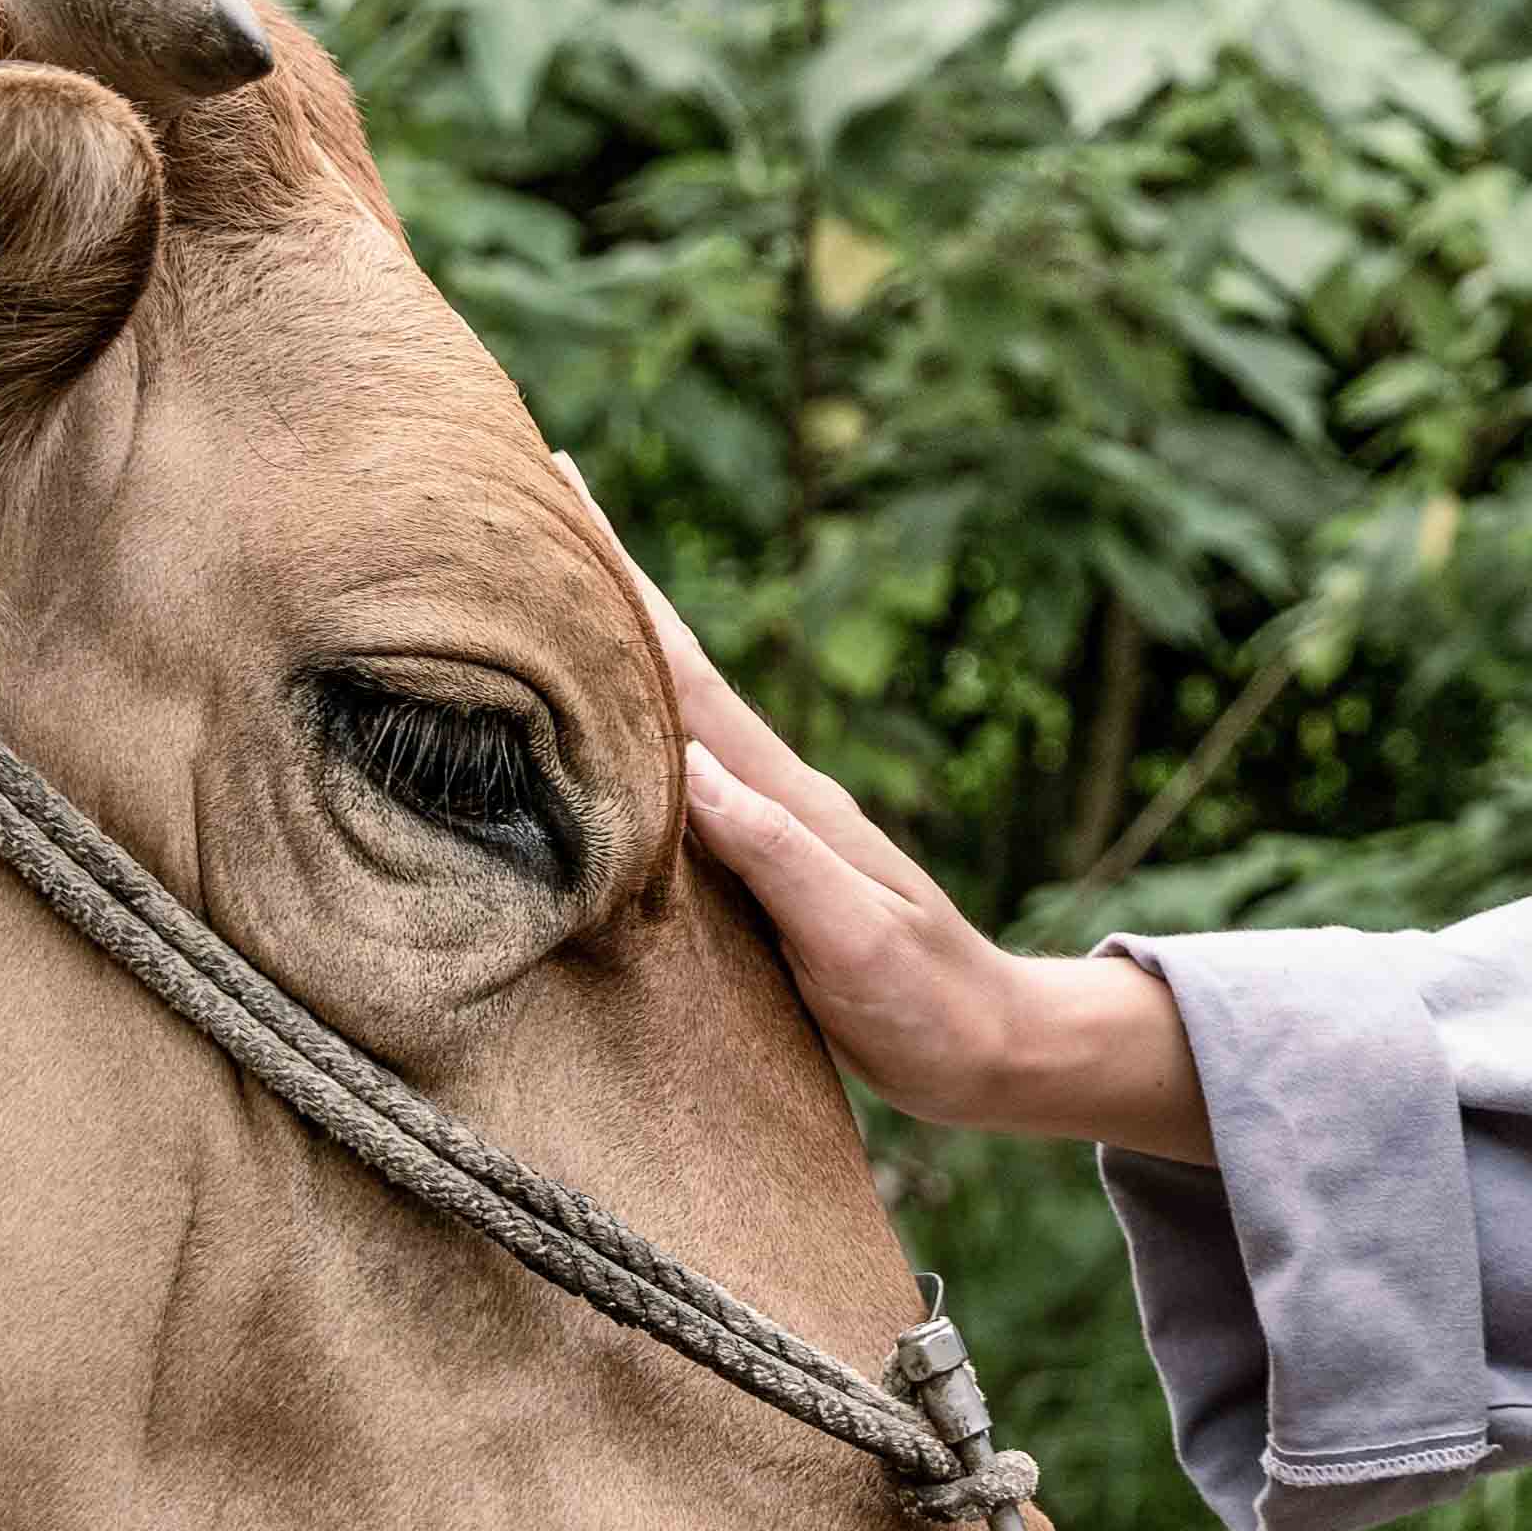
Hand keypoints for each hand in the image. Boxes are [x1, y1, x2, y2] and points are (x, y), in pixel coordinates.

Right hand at [579, 469, 1211, 1163]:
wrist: (995, 1050)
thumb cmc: (927, 1007)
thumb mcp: (852, 940)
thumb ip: (777, 855)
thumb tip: (687, 765)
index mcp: (785, 791)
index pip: (684, 666)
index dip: (622, 580)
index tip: (567, 484)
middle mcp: (771, 786)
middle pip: (670, 660)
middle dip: (604, 576)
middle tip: (536, 480)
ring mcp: (769, 819)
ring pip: (671, 708)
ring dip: (612, 640)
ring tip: (548, 578)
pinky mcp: (764, 861)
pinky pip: (677, 772)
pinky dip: (632, 726)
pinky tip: (603, 724)